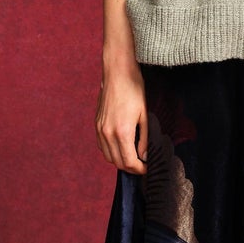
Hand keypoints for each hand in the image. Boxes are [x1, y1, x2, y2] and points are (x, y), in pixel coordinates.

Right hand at [96, 58, 148, 173]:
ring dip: (120, 161)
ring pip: (108, 156)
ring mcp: (100, 129)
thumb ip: (144, 139)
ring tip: (133, 157)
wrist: (117, 73)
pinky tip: (121, 147)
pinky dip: (111, 151)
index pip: (129, 162)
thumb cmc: (134, 90)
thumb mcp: (145, 115)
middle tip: (142, 165)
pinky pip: (102, 146)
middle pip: (117, 162)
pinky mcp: (97, 124)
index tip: (147, 169)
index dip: (140, 169)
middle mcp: (108, 133)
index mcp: (122, 132)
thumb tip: (144, 156)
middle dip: (131, 168)